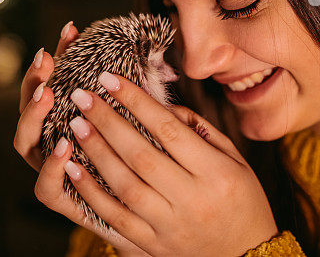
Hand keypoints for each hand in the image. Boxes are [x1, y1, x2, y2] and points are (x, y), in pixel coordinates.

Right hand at [13, 22, 149, 255]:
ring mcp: (56, 172)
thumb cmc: (156, 167)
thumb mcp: (151, 123)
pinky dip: (50, 168)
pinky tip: (65, 146)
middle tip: (46, 57)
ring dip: (32, 116)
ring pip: (25, 144)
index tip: (72, 30)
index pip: (58, 81)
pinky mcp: (66, 204)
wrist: (162, 219)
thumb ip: (142, 95)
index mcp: (72, 120)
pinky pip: (46, 189)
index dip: (62, 55)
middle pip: (30, 108)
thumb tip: (152, 50)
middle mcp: (56, 143)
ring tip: (48, 94)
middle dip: (34, 79)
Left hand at [58, 72, 279, 256]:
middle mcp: (192, 199)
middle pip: (140, 154)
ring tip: (76, 124)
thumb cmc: (241, 198)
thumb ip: (197, 128)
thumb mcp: (234, 158)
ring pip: (124, 185)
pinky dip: (90, 192)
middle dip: (107, 122)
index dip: (135, 101)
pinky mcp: (152, 244)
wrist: (247, 256)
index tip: (109, 79)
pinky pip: (114, 217)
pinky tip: (72, 168)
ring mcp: (170, 225)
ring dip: (96, 152)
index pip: (168, 129)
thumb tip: (156, 103)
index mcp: (216, 173)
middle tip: (82, 96)